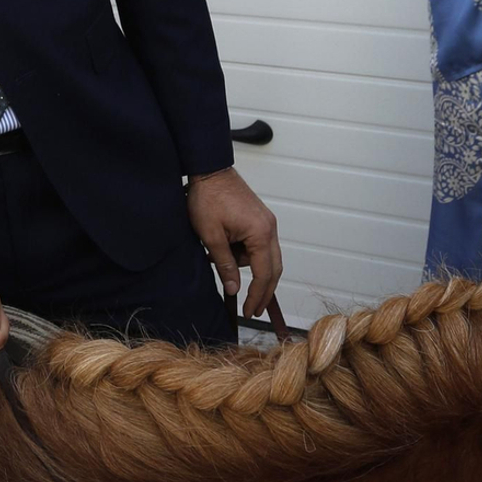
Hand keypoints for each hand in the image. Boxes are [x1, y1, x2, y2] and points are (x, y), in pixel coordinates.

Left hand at [186, 165, 282, 317]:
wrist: (209, 170)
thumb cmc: (207, 198)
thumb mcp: (211, 236)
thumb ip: (225, 265)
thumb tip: (234, 289)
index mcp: (260, 233)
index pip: (264, 274)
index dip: (257, 296)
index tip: (249, 311)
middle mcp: (270, 228)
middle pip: (274, 268)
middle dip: (263, 290)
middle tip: (252, 309)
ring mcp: (267, 222)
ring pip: (265, 257)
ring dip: (248, 267)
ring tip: (220, 261)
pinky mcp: (260, 218)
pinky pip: (258, 244)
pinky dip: (245, 253)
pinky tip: (224, 250)